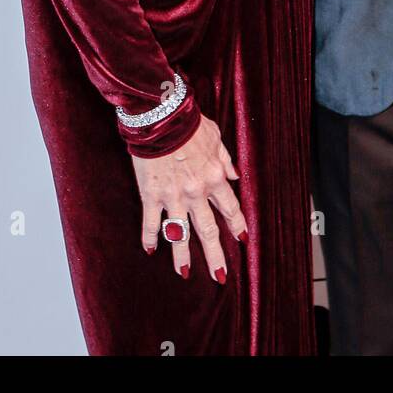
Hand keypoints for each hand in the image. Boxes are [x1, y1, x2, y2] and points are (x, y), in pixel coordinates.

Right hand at [131, 115, 246, 281]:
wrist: (161, 117)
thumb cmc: (189, 123)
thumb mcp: (216, 137)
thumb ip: (226, 159)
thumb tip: (236, 175)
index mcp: (214, 176)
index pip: (230, 208)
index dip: (237, 224)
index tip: (243, 239)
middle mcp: (196, 192)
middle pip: (208, 230)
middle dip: (215, 255)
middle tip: (221, 276)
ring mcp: (173, 196)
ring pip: (180, 234)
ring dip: (182, 256)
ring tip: (184, 273)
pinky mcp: (151, 195)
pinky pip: (151, 222)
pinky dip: (150, 237)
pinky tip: (150, 250)